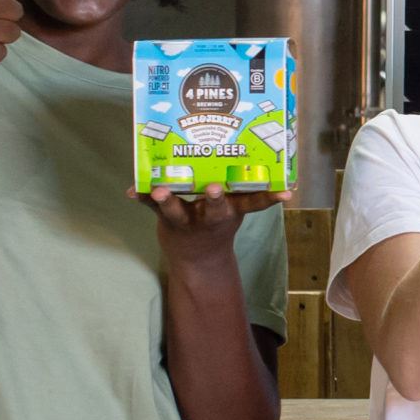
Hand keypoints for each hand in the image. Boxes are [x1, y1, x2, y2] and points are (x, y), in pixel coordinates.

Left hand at [135, 182, 292, 263]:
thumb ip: (244, 189)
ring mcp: (187, 220)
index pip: (256, 203)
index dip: (271, 197)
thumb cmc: (218, 223)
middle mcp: (210, 216)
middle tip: (215, 189)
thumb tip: (266, 159)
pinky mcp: (165, 219)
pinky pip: (151, 207)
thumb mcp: (235, 209)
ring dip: (169, 201)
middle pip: (214, 209)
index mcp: (231, 211)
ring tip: (161, 192)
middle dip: (215, 199)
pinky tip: (133, 191)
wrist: (198, 260)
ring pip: (177, 210)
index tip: (286, 193)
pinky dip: (142, 197)